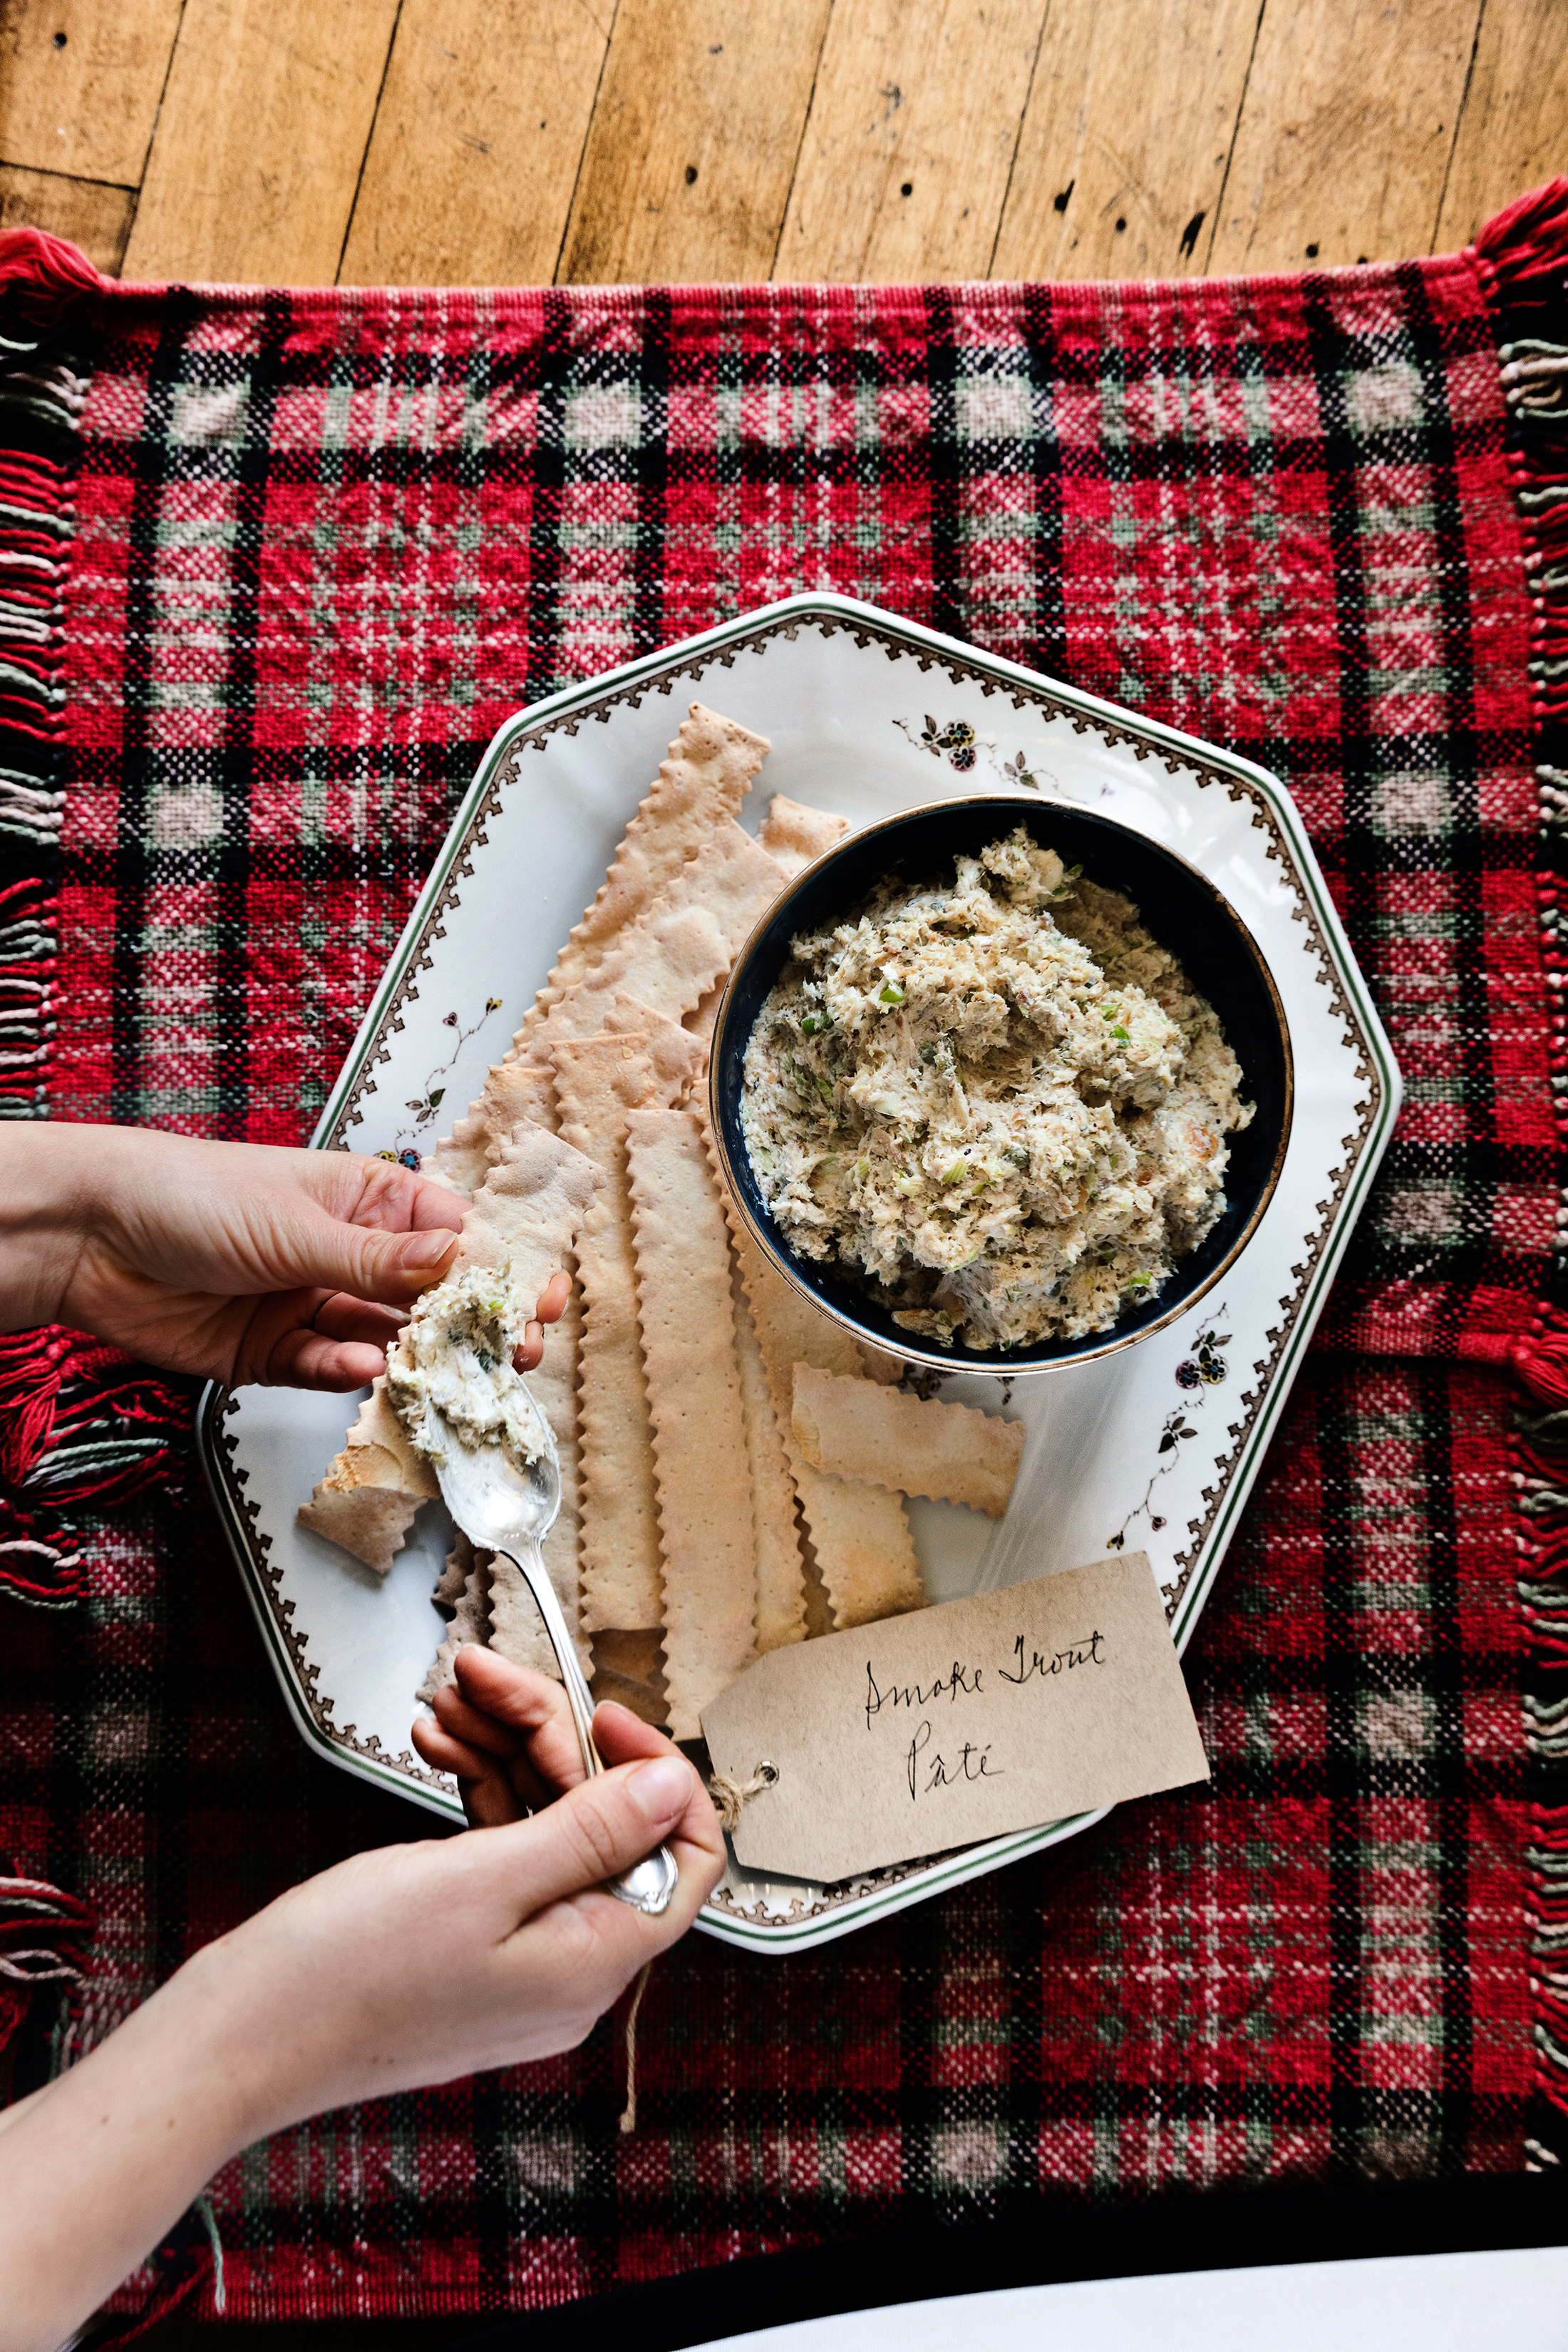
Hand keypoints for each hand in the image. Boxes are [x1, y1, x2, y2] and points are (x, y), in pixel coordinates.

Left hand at [0, 1124, 566, 1391]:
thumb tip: (460, 1263)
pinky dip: (344, 1369)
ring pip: (383, 1336)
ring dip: (410, 1353)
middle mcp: (345, 1252)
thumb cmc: (188, 1194)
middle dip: (470, 1324)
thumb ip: (380, 1258)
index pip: (448, 1234)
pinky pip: (327, 1367)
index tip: (537, 1294)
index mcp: (363, 1199)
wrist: (91, 1240)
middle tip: (513, 1352)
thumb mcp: (299, 1223)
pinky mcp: (275, 1352)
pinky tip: (355, 1364)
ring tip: (435, 1369)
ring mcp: (311, 1302)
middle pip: (427, 1295)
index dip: (495, 1265)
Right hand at [0, 1671, 721, 2351]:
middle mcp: (570, 1968)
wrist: (234, 2040)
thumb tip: (673, 1788)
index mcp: (594, 1961)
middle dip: (550, 1736)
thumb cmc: (344, 1976)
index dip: (657, 1773)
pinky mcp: (472, 1949)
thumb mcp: (481, 1880)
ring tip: (449, 1699)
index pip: (686, 1858)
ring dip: (504, 1750)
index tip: (604, 1714)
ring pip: (546, 1827)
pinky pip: (501, 1854)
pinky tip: (437, 1746)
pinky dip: (477, 1793)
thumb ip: (590, 1831)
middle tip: (486, 1677)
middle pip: (605, 1825)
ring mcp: (520, 1960)